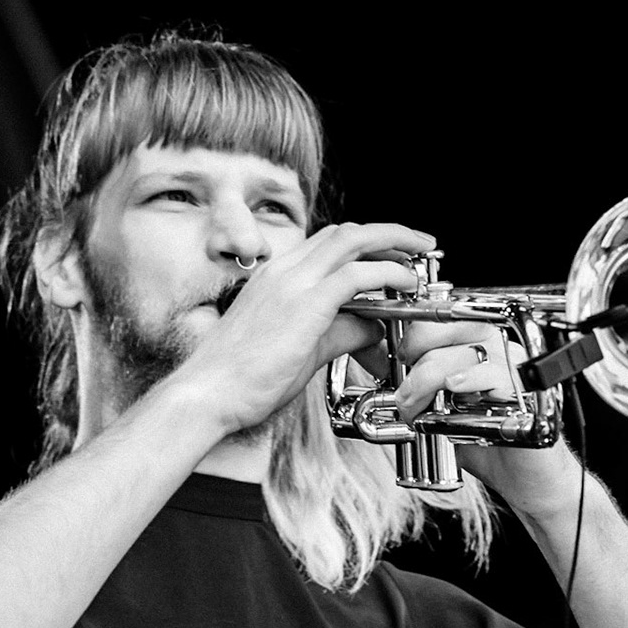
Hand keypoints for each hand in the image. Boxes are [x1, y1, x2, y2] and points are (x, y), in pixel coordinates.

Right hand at [174, 223, 435, 435]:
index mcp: (275, 277)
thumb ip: (340, 331)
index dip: (365, 244)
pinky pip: (358, 274)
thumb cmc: (240, 380)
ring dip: (394, 243)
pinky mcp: (306, 304)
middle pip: (345, 233)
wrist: (206, 394)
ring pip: (353, 241)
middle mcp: (283, 271)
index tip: (391, 254)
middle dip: (387, 233)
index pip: (327, 244)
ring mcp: (293, 283)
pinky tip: (407, 283)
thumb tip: (373, 327)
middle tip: (418, 245)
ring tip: (421, 255)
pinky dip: (389, 273)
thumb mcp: (301, 348)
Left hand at [393, 322, 583, 516]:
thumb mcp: (442, 408)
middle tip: (405, 397)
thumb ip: (414, 381)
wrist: (526, 478)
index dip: (415, 335)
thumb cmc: (491, 443)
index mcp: (482, 343)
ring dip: (429, 380)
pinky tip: (455, 391)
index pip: (444, 318)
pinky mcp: (525, 392)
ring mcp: (514, 368)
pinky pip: (495, 375)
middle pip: (450, 330)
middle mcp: (500, 349)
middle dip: (416, 362)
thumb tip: (379, 360)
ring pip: (464, 354)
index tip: (401, 359)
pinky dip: (470, 381)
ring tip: (416, 409)